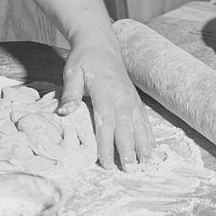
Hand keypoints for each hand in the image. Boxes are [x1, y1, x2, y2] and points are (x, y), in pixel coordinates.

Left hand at [59, 34, 154, 170]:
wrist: (100, 44)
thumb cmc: (83, 59)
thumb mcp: (71, 72)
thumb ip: (70, 94)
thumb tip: (64, 113)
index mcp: (105, 91)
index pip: (106, 122)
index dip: (106, 144)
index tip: (107, 163)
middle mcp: (122, 97)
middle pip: (126, 128)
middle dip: (128, 150)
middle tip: (129, 171)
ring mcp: (132, 98)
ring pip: (139, 126)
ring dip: (143, 146)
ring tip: (145, 165)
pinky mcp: (136, 100)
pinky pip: (145, 121)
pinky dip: (148, 136)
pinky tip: (150, 150)